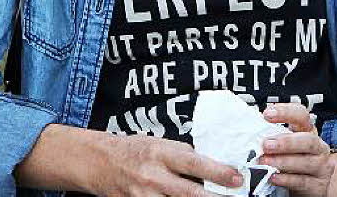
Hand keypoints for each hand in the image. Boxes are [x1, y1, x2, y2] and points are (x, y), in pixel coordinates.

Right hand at [88, 133, 242, 196]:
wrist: (99, 162)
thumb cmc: (133, 151)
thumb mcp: (159, 144)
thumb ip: (183, 156)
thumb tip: (213, 170)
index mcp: (160, 153)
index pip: (193, 162)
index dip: (217, 171)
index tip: (237, 179)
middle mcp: (153, 176)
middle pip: (190, 193)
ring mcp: (144, 196)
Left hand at [261, 103, 332, 195]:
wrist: (319, 181)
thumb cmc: (296, 156)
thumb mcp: (288, 141)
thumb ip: (273, 134)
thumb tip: (249, 128)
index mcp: (306, 131)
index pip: (301, 115)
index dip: (285, 112)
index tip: (267, 114)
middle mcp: (316, 147)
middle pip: (308, 141)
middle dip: (286, 142)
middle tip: (266, 144)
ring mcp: (320, 166)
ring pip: (306, 162)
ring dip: (283, 162)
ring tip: (265, 161)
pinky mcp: (317, 185)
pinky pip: (303, 182)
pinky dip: (286, 179)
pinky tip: (274, 177)